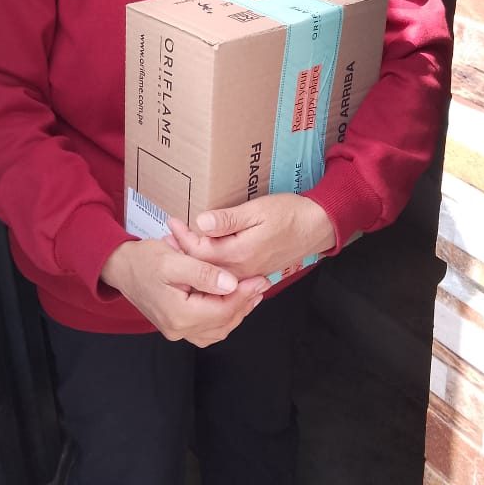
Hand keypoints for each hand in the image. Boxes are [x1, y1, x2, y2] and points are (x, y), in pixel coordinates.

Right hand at [100, 239, 268, 346]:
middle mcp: (178, 329)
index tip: (259, 279)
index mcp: (178, 314)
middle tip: (261, 283)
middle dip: (245, 303)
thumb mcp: (174, 259)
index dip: (244, 295)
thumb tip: (231, 284)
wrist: (120, 267)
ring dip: (237, 311)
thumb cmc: (144, 260)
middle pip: (223, 323)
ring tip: (251, 291)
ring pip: (218, 329)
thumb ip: (203, 273)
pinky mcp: (177, 327)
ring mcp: (177, 331)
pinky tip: (231, 300)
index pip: (222, 311)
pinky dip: (223, 316)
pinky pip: (207, 329)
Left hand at [168, 194, 335, 281]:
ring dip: (193, 260)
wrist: (317, 227)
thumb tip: (201, 223)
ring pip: (212, 273)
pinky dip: (209, 265)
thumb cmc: (290, 214)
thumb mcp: (258, 210)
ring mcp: (248, 273)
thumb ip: (229, 220)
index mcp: (240, 253)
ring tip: (177, 246)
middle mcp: (242, 269)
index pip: (200, 251)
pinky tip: (202, 255)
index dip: (182, 238)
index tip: (171, 223)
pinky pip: (224, 274)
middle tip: (165, 238)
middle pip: (202, 267)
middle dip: (182, 252)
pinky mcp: (253, 271)